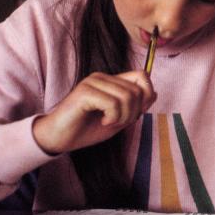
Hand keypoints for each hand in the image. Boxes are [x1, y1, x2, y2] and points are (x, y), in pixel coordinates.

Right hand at [33, 70, 155, 154]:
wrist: (59, 139)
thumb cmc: (86, 129)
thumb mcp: (118, 119)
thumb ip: (135, 107)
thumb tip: (154, 93)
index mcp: (110, 81)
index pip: (142, 76)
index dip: (146, 95)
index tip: (135, 113)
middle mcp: (102, 77)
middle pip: (138, 90)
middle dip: (135, 112)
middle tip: (118, 122)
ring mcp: (92, 82)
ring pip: (127, 96)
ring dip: (123, 116)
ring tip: (109, 123)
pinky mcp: (84, 92)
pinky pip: (113, 103)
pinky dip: (113, 117)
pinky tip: (102, 122)